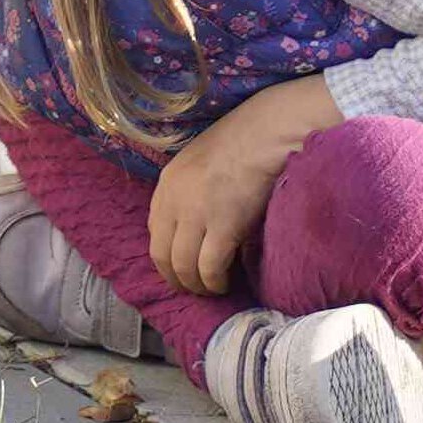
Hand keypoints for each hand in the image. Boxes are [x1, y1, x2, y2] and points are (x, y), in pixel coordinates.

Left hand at [145, 80, 332, 298]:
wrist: (267, 132)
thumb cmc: (242, 142)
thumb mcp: (200, 162)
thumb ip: (189, 190)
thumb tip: (194, 225)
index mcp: (167, 183)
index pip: (154, 232)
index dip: (167, 257)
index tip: (181, 269)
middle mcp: (175, 200)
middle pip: (163, 256)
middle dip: (177, 279)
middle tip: (194, 289)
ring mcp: (197, 213)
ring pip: (185, 267)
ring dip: (197, 285)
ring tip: (213, 289)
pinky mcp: (224, 225)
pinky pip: (209, 268)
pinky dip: (215, 281)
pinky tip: (225, 282)